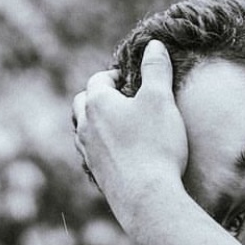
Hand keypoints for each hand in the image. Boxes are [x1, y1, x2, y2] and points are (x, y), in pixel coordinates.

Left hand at [71, 40, 188, 230]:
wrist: (148, 199)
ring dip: (96, 125)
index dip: (114, 76)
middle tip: (119, 100)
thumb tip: (154, 45)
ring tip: (116, 127)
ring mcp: (88, 155)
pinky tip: (118, 156)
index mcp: (97, 103)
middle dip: (98, 98)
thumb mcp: (161, 100)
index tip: (129, 79)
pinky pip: (92, 156)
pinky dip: (102, 150)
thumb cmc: (155, 146)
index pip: (99, 80)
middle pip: (83, 105)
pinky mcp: (97, 178)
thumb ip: (157, 70)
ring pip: (83, 132)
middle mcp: (85, 127)